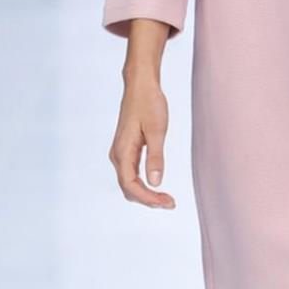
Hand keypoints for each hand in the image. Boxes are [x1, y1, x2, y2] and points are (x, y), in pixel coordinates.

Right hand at [108, 72, 176, 208]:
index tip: (167, 202)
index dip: (148, 198)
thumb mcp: (157, 130)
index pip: (131, 185)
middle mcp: (117, 154)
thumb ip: (156, 157)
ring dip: (146, 194)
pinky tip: (156, 186)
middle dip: (148, 200)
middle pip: (128, 188)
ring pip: (129, 183)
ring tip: (166, 199)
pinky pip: (131, 174)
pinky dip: (143, 184)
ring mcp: (120, 152)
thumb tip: (155, 183)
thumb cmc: (149, 103)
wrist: (140, 85)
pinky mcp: (126, 149)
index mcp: (122, 151)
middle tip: (170, 203)